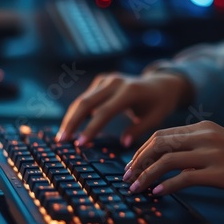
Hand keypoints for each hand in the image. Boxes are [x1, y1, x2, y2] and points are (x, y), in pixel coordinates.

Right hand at [56, 72, 192, 146]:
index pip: (105, 112)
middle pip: (86, 102)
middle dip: (72, 122)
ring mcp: (107, 79)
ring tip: (62, 138)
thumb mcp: (155, 118)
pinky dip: (77, 112)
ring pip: (82, 99)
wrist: (161, 83)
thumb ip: (138, 130)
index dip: (91, 128)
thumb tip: (123, 143)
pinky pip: (86, 97)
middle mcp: (115, 82)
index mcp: (130, 91)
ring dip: (70, 118)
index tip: (80, 144)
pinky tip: (70, 128)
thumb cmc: (159, 104)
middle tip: (62, 142)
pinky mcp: (102, 80)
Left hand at [122, 121, 223, 214]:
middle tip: (126, 176)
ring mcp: (213, 153)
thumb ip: (196, 149)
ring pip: (166, 160)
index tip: (132, 164)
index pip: (162, 134)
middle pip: (159, 143)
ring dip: (145, 174)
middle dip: (137, 160)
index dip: (142, 150)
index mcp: (205, 127)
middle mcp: (206, 135)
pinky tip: (156, 193)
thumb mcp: (221, 146)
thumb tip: (169, 164)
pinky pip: (183, 178)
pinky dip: (165, 185)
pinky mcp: (220, 173)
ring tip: (135, 187)